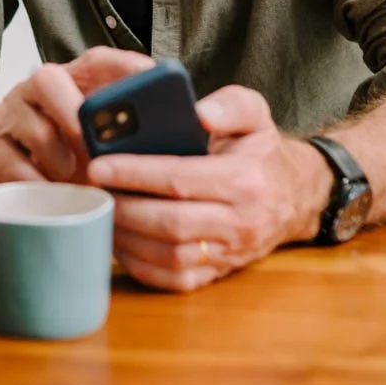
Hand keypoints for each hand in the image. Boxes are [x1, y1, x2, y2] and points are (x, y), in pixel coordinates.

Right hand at [0, 47, 156, 190]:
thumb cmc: (57, 151)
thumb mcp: (93, 136)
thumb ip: (128, 132)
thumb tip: (183, 136)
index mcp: (70, 81)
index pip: (98, 61)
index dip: (125, 66)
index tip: (154, 77)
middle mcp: (34, 90)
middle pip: (47, 79)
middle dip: (74, 113)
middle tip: (97, 148)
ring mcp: (6, 117)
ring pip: (29, 124)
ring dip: (59, 160)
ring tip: (76, 183)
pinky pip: (8, 164)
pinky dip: (35, 185)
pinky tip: (52, 198)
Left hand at [84, 85, 331, 292]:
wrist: (295, 195)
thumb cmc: (261, 150)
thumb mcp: (255, 112)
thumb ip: (230, 105)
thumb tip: (198, 112)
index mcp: (245, 180)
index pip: (180, 179)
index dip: (135, 174)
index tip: (98, 166)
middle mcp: (240, 221)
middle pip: (171, 223)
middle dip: (123, 208)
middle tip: (90, 191)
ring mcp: (231, 252)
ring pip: (170, 256)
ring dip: (127, 238)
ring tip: (99, 213)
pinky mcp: (220, 273)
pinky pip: (176, 279)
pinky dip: (142, 265)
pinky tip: (120, 241)